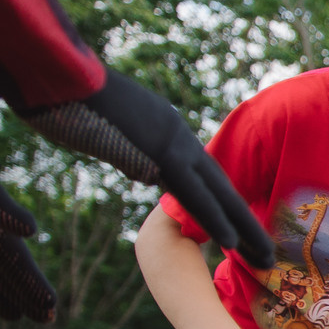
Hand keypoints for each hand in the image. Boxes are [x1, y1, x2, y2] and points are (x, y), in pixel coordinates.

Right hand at [22, 69, 273, 268]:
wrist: (59, 71)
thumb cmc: (68, 94)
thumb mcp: (111, 128)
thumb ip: (137, 149)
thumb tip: (145, 169)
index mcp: (166, 130)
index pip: (201, 175)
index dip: (223, 204)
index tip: (241, 230)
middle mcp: (177, 135)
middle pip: (220, 186)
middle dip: (245, 221)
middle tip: (269, 252)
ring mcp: (172, 141)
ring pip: (217, 192)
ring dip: (243, 227)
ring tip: (265, 257)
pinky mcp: (160, 151)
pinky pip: (193, 193)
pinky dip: (215, 218)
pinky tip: (233, 242)